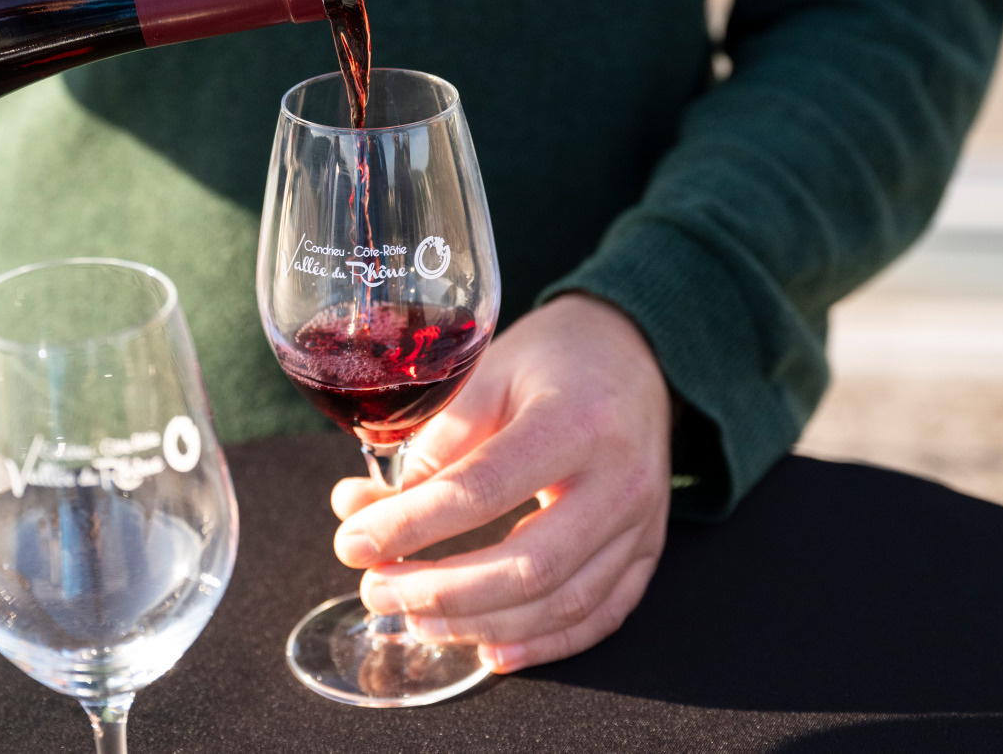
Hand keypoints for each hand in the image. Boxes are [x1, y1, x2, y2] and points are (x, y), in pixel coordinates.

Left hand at [331, 293, 672, 672]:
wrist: (630, 353)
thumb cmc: (551, 360)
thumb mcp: (486, 374)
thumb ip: (434, 443)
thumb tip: (364, 510)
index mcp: (574, 421)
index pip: (482, 490)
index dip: (411, 526)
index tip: (354, 544)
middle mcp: (619, 479)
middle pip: (528, 564)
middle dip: (441, 590)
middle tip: (377, 592)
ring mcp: (641, 522)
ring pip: (563, 602)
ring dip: (481, 623)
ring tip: (417, 618)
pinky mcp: (648, 550)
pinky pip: (601, 615)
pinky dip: (543, 644)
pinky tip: (489, 650)